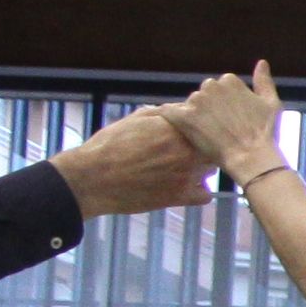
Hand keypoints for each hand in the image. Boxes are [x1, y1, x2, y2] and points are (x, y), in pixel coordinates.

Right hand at [54, 100, 213, 217]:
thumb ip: (164, 113)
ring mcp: (185, 175)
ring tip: (183, 168)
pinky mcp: (179, 197)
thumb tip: (181, 109)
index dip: (203, 129)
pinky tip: (187, 188)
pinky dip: (199, 192)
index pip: (208, 125)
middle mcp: (186, 150)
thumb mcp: (136, 119)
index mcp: (177, 128)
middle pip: (214, 147)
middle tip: (192, 150)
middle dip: (206, 147)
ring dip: (203, 169)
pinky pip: (205, 195)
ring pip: (211, 170)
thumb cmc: (109, 145)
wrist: (91, 178)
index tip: (195, 132)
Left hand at [173, 65, 285, 180]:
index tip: (231, 119)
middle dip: (209, 108)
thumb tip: (262, 62)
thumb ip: (264, 81)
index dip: (225, 104)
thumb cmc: (264, 132)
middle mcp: (211, 86)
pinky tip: (175, 126)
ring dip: (194, 115)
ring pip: (189, 104)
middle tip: (220, 128)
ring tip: (207, 135)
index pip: (220, 88)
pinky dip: (168, 116)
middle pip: (204, 95)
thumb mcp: (271, 103)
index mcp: (229, 80)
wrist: (250, 157)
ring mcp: (196, 101)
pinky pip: (167, 111)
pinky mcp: (183, 117)